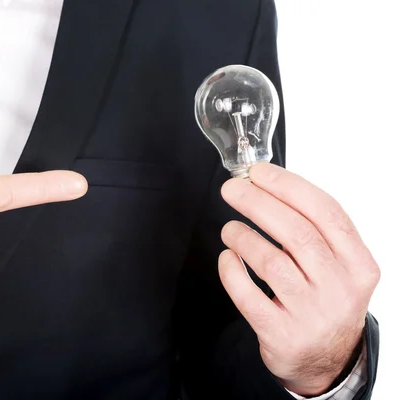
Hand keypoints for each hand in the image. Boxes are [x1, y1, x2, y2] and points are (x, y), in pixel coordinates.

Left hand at [218, 163, 378, 395]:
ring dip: (243, 237)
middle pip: (296, 233)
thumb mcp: (339, 266)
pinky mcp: (282, 334)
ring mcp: (311, 314)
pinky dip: (232, 271)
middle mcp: (340, 289)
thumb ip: (313, 230)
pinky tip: (227, 257)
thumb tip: (265, 185)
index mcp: (358, 264)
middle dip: (258, 203)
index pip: (325, 212)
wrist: (327, 360)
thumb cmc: (325, 300)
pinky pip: (248, 296)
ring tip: (229, 229)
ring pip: (271, 263)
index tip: (258, 172)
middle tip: (232, 189)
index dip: (288, 187)